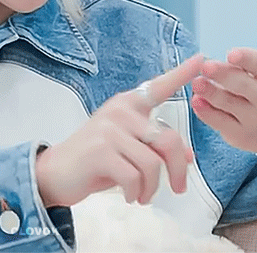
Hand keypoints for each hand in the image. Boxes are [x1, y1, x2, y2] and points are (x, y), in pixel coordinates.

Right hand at [36, 54, 203, 207]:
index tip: (201, 60)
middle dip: (178, 170)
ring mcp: (110, 130)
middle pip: (169, 141)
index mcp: (127, 105)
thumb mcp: (128, 150)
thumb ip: (155, 147)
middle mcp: (120, 111)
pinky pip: (135, 178)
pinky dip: (137, 193)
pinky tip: (130, 196)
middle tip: (178, 189)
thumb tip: (188, 158)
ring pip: (153, 164)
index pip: (159, 87)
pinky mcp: (101, 151)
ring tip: (143, 195)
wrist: (55, 173)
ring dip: (152, 188)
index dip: (182, 74)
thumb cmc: (94, 160)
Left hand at [190, 0, 256, 161]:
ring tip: (197, 82)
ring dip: (210, 93)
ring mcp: (255, 120)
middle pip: (241, 86)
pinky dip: (207, 113)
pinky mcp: (241, 136)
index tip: (233, 53)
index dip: (247, 60)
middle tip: (206, 65)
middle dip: (223, 76)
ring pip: (227, 105)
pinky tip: (197, 100)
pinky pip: (219, 124)